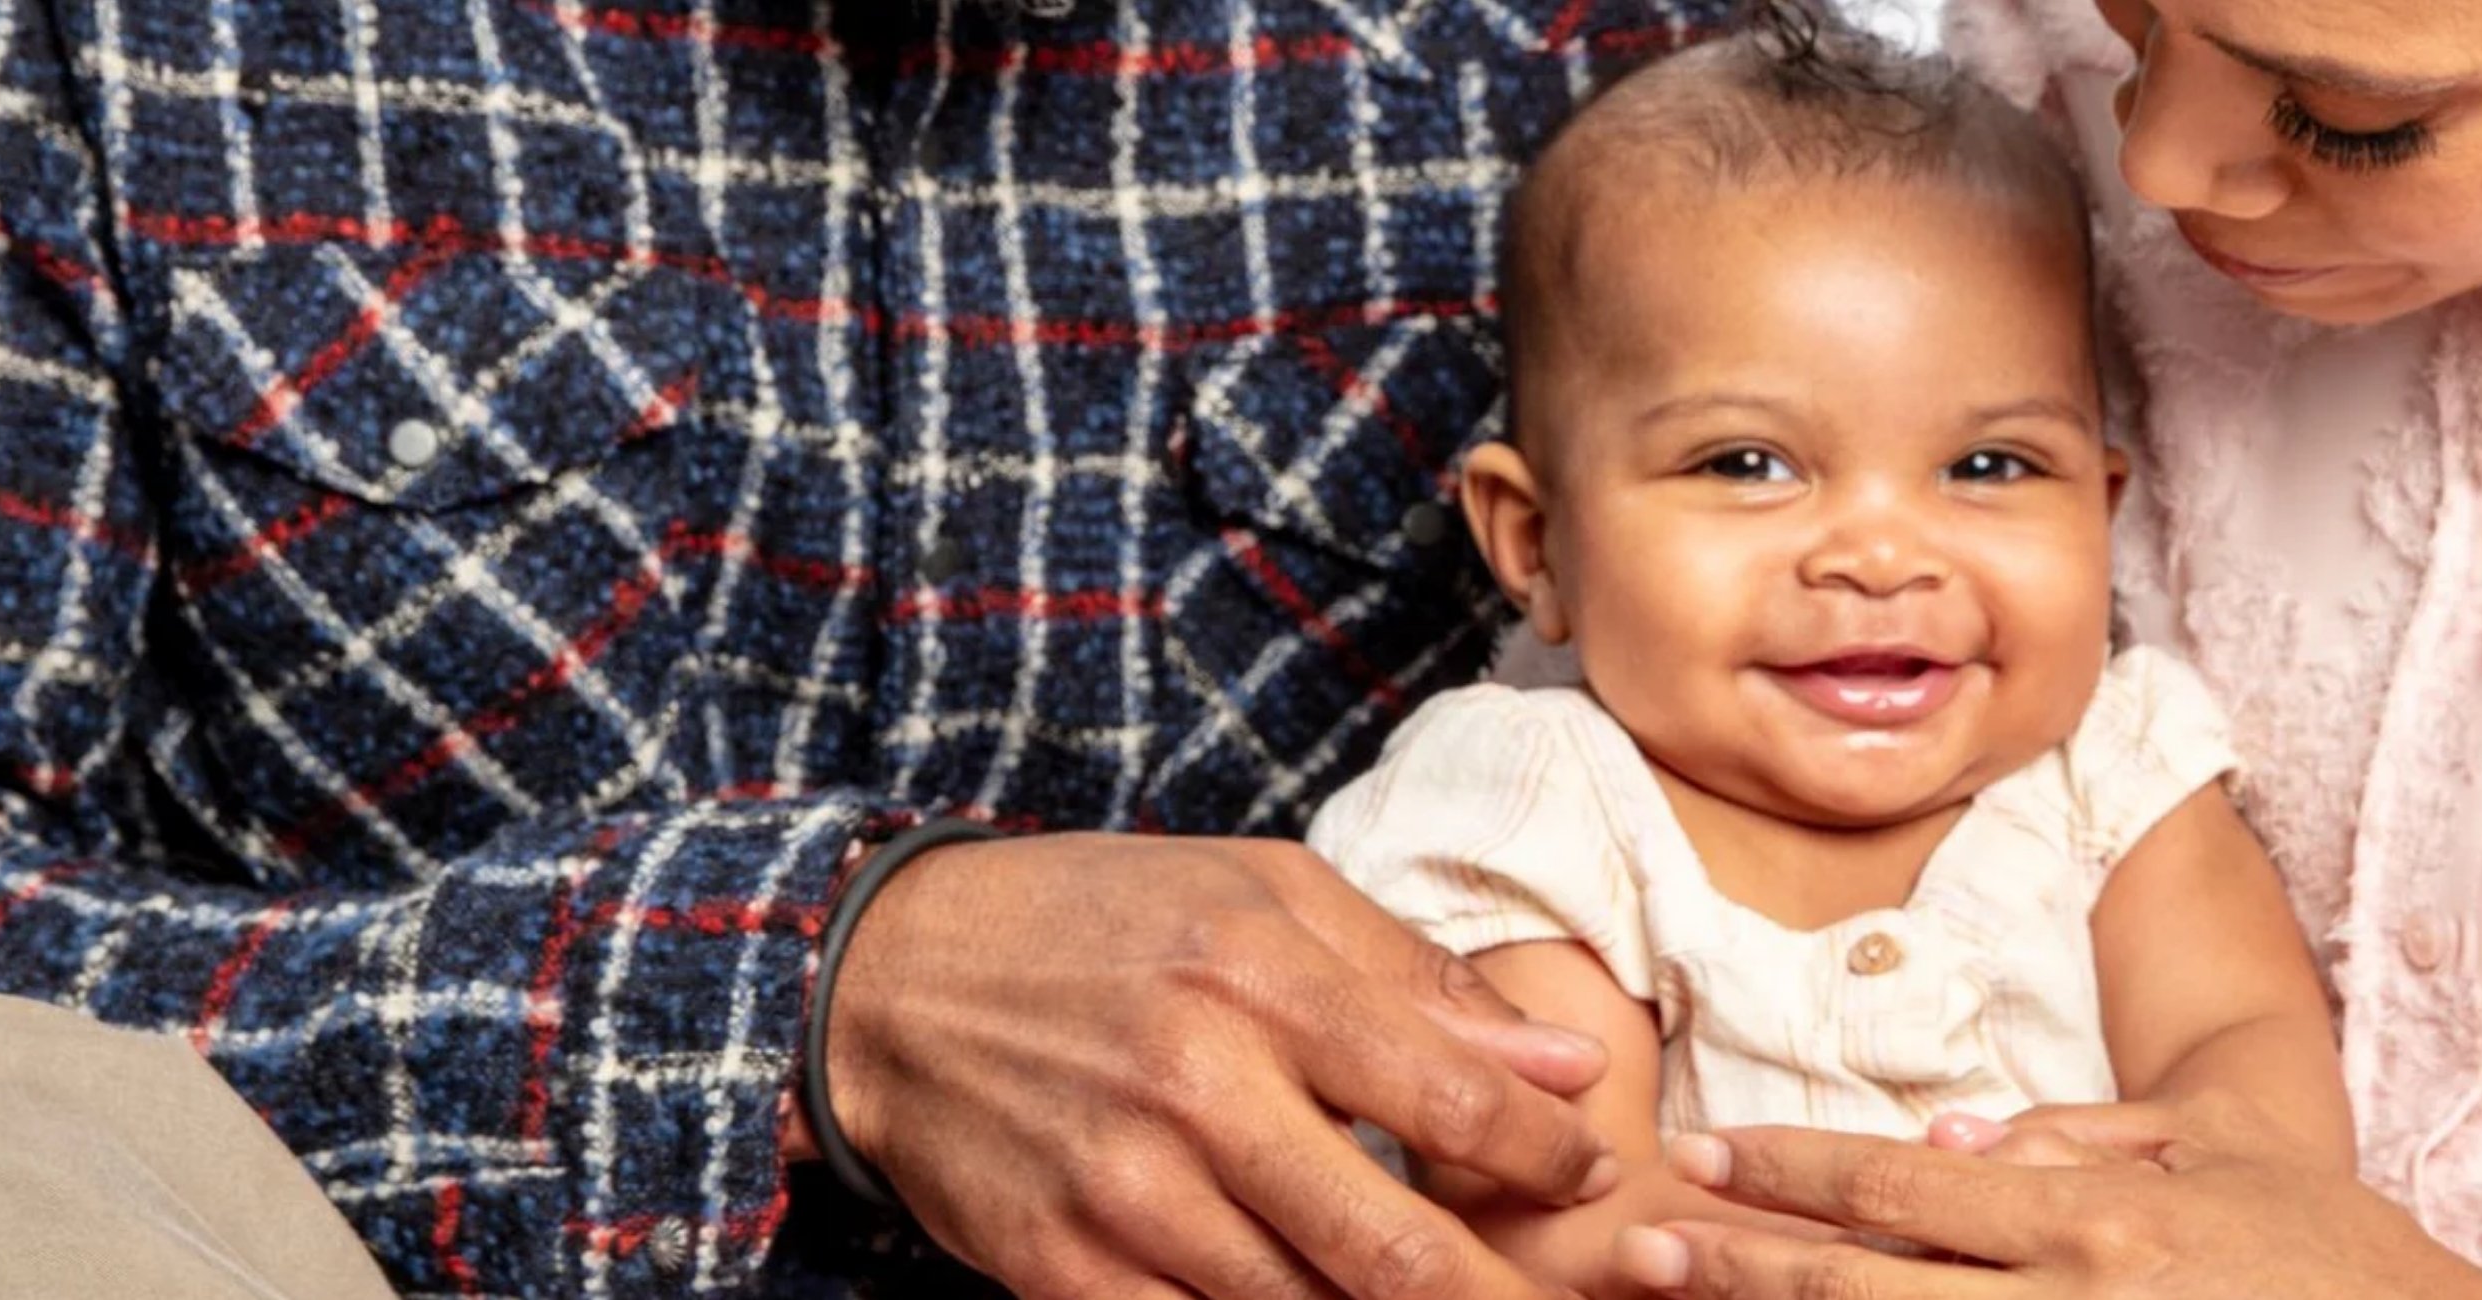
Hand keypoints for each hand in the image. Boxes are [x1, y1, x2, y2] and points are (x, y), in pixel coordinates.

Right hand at [822, 833, 1621, 1299]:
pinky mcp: (1060, 1273)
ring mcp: (1124, 1196)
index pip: (1454, 1099)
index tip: (1592, 1174)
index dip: (1548, 1158)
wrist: (889, 981)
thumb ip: (1422, 982)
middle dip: (1503, 1298)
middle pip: (1395, 1249)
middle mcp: (1196, 1092)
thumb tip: (1567, 1067)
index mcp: (1260, 978)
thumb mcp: (1265, 895)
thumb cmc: (1102, 921)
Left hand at [1616, 1095, 2481, 1299]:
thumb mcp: (2220, 1156)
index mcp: (2097, 1216)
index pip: (1908, 1183)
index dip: (1793, 1168)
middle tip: (1643, 1251)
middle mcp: (2074, 1298)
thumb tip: (1958, 1142)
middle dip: (1746, 1267)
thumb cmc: (2329, 1252)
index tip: (1702, 1153)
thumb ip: (2090, 1138)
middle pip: (1868, 1285)